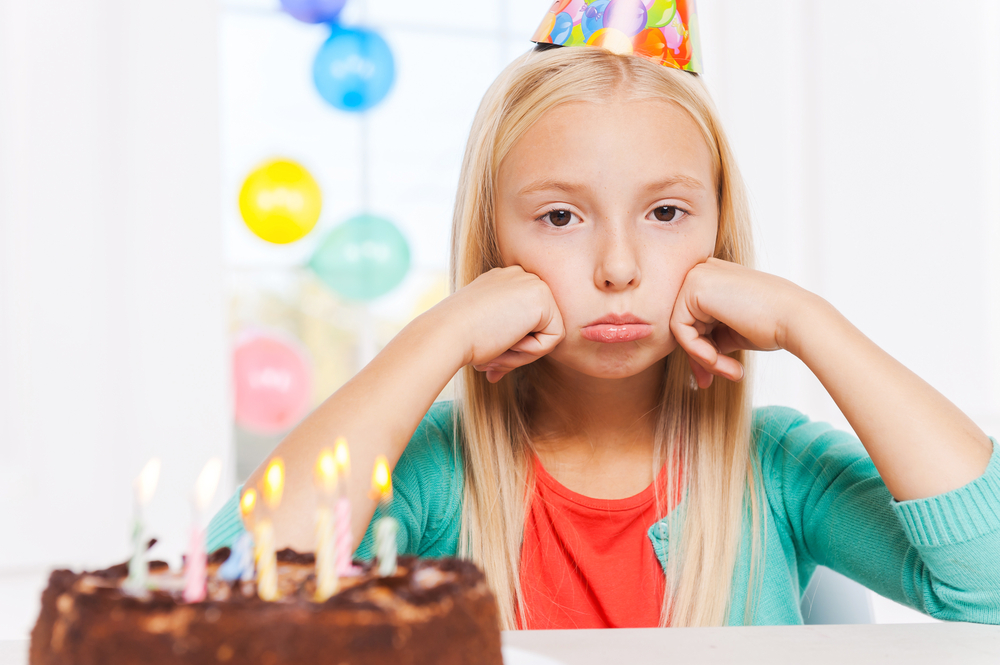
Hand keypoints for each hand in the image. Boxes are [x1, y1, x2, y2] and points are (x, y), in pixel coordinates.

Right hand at [435, 266, 564, 382]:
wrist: (446, 333)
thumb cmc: (456, 339)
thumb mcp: (482, 335)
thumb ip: (498, 346)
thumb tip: (497, 371)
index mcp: (502, 282)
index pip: (525, 321)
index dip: (512, 348)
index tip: (489, 360)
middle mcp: (518, 276)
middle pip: (539, 325)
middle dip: (520, 352)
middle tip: (493, 363)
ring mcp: (531, 282)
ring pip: (548, 332)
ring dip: (525, 354)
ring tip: (497, 353)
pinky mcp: (542, 296)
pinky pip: (554, 338)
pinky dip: (532, 351)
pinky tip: (508, 342)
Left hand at [669, 257, 814, 388]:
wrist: (797, 320)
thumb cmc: (774, 326)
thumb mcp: (733, 331)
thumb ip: (710, 336)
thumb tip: (695, 356)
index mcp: (715, 277)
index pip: (694, 318)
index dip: (702, 350)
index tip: (714, 375)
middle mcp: (704, 271)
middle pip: (685, 323)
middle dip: (699, 357)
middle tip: (713, 380)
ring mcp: (697, 275)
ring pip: (681, 329)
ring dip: (703, 359)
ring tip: (729, 372)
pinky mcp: (693, 286)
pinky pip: (680, 329)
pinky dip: (697, 352)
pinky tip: (717, 362)